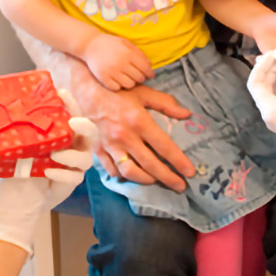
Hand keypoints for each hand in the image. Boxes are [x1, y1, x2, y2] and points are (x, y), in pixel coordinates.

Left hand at [0, 111, 97, 254]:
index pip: (68, 114)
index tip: (61, 93)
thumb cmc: (4, 177)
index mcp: (54, 134)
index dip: (69, 103)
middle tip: (71, 122)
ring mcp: (71, 167)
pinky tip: (48, 171)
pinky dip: (62, 174)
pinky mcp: (68, 184)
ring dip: (72, 154)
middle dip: (83, 124)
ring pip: (87, 157)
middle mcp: (68, 148)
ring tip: (55, 154)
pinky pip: (74, 177)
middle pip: (88, 132)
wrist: (7, 209)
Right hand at [74, 81, 194, 191]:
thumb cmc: (117, 90)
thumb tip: (186, 114)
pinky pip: (111, 169)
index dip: (179, 161)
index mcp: (139, 121)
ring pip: (130, 172)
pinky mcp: (98, 149)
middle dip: (167, 178)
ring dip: (146, 180)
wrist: (86, 89)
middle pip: (150, 164)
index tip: (190, 172)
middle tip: (180, 186)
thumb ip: (166, 104)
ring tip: (156, 181)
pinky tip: (131, 175)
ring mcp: (110, 145)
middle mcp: (125, 137)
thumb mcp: (144, 92)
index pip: (164, 146)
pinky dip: (122, 176)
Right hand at [84, 33, 153, 90]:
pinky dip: (119, 86)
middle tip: (137, 76)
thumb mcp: (126, 43)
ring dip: (131, 82)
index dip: (150, 73)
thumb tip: (149, 65)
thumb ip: (138, 53)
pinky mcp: (103, 78)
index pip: (145, 68)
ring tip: (127, 78)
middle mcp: (121, 63)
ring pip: (129, 85)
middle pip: (139, 78)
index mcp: (128, 54)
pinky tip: (118, 80)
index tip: (150, 76)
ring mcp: (112, 72)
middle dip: (140, 78)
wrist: (89, 45)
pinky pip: (117, 88)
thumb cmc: (110, 43)